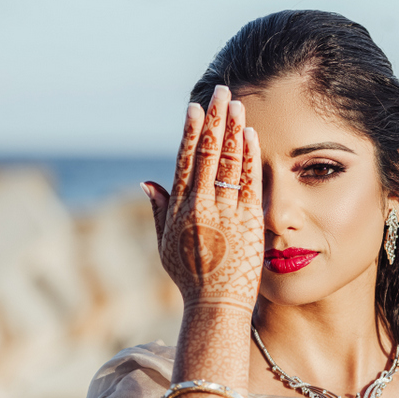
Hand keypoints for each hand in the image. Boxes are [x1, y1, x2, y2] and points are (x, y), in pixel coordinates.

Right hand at [142, 85, 263, 311]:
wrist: (215, 306)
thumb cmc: (190, 278)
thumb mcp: (164, 245)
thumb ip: (158, 210)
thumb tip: (147, 181)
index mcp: (178, 208)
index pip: (185, 160)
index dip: (191, 132)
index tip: (196, 108)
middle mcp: (199, 205)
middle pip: (207, 152)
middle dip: (215, 119)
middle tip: (221, 91)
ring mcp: (224, 211)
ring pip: (228, 161)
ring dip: (233, 129)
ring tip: (237, 104)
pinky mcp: (247, 220)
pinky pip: (249, 180)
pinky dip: (249, 155)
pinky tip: (251, 134)